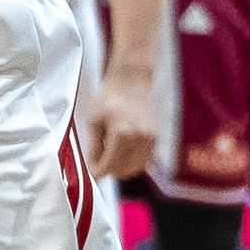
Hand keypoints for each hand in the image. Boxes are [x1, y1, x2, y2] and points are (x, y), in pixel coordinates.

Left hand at [82, 64, 160, 185]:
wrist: (134, 77)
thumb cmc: (112, 94)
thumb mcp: (94, 119)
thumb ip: (93, 145)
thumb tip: (93, 164)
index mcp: (121, 134)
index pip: (109, 167)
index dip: (97, 171)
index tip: (93, 168)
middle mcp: (139, 139)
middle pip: (123, 171)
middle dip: (110, 170)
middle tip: (100, 162)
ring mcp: (151, 139)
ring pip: (136, 168)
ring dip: (123, 167)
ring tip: (112, 154)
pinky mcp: (157, 137)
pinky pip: (145, 160)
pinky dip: (134, 161)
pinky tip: (125, 151)